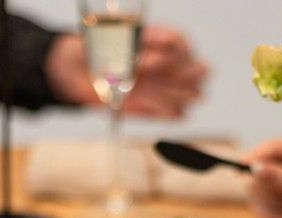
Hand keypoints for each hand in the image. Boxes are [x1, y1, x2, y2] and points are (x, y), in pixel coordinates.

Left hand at [47, 27, 206, 117]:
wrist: (79, 72)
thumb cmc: (96, 50)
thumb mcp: (105, 40)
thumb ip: (127, 44)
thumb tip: (142, 58)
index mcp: (164, 39)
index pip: (182, 45)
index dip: (167, 55)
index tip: (142, 62)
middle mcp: (173, 62)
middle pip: (203, 70)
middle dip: (182, 75)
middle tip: (154, 80)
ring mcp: (170, 87)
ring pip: (195, 94)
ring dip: (171, 95)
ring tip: (145, 91)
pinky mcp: (161, 109)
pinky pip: (179, 115)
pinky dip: (164, 111)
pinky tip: (145, 104)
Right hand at [243, 137, 281, 217]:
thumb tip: (256, 168)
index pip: (268, 148)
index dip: (253, 159)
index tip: (241, 172)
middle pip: (255, 174)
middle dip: (271, 198)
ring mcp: (276, 185)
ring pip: (255, 197)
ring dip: (276, 215)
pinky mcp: (272, 203)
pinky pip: (261, 212)